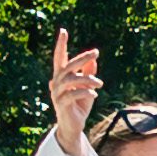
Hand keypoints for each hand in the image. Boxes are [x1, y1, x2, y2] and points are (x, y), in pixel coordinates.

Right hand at [46, 28, 98, 147]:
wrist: (74, 125)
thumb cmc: (80, 104)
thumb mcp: (87, 86)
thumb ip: (88, 72)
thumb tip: (93, 58)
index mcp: (61, 76)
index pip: (59, 57)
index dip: (61, 44)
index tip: (63, 30)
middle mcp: (56, 82)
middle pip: (67, 66)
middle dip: (82, 58)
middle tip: (96, 53)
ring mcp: (57, 93)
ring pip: (70, 80)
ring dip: (87, 79)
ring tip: (100, 83)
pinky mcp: (61, 104)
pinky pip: (72, 94)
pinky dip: (84, 92)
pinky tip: (94, 94)